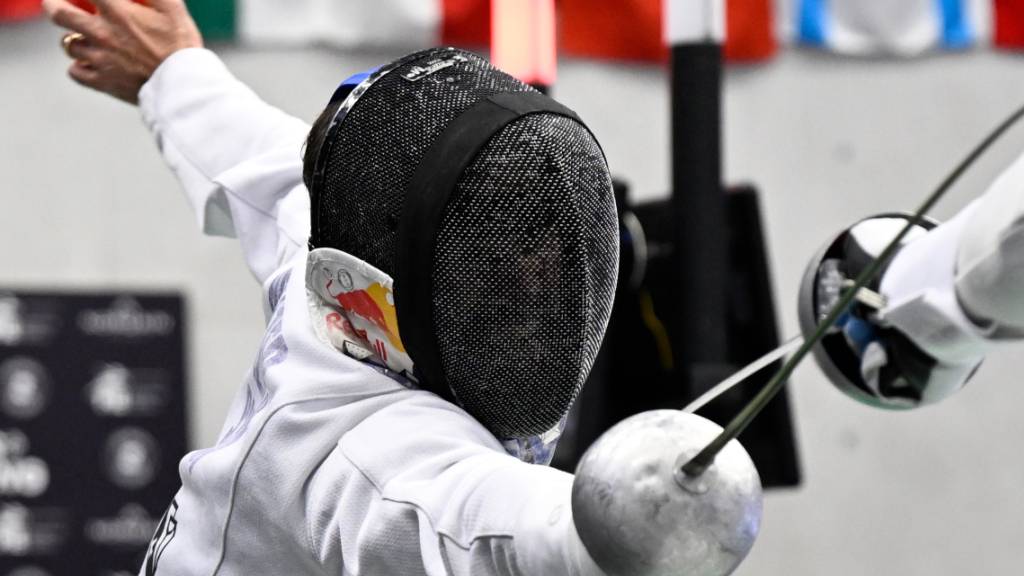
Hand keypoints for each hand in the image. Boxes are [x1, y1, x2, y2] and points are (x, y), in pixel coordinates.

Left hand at [43, 0, 202, 103]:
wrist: (184, 87)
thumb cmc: (182, 46)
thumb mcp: (173, 8)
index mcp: (117, 12)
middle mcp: (102, 34)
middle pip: (58, 13)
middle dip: (52, 3)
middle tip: (55, 2)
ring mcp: (99, 59)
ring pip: (68, 44)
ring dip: (74, 38)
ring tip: (86, 39)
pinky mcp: (102, 82)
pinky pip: (75, 72)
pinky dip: (79, 66)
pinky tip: (90, 63)